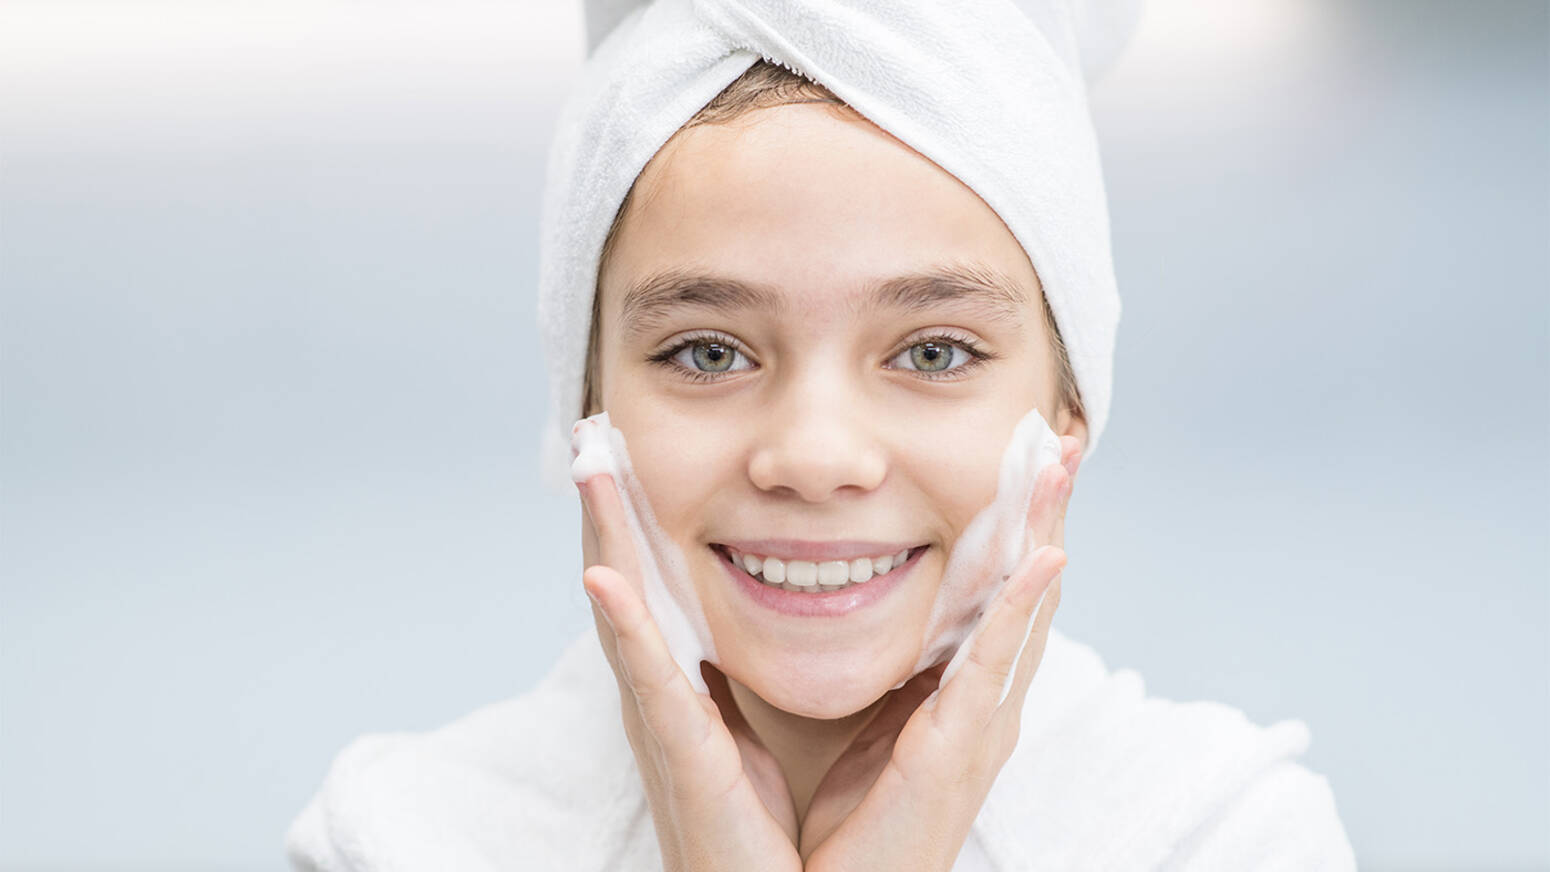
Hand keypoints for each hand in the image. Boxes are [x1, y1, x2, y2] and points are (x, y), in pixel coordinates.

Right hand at [577, 474, 802, 871]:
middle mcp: (668, 697)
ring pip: (625, 612)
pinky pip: (652, 680)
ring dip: (604, 538)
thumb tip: (824, 605)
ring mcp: (666, 722)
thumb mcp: (789, 727)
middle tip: (592, 433)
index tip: (629, 452)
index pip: (663, 585)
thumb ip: (790, 672)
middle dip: (611, 508)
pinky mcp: (681, 754)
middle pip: (630, 583)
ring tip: (588, 470)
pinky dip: (624, 626)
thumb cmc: (785, 835)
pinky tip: (601, 577)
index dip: (642, 520)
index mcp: (695, 688)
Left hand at [798, 436, 1083, 870]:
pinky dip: (1023, 607)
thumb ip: (870, 669)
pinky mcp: (962, 747)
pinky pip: (997, 664)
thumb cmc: (847, 826)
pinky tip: (1044, 557)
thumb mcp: (862, 725)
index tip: (1021, 457)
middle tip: (1059, 437)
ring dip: (1046, 531)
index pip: (995, 590)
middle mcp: (984, 702)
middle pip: (1027, 586)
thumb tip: (824, 598)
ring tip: (1059, 465)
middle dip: (1044, 511)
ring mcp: (982, 724)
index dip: (1013, 523)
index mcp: (958, 694)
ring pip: (1027, 607)